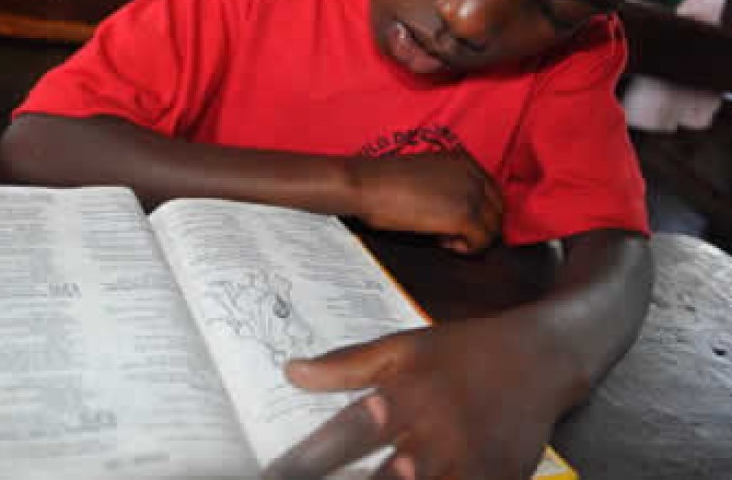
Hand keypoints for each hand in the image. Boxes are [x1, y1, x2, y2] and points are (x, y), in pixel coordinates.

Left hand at [264, 319, 560, 479]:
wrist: (543, 358)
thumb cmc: (463, 351)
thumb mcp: (404, 346)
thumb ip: (347, 364)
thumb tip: (290, 372)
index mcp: (408, 399)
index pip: (346, 438)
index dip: (304, 463)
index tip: (270, 476)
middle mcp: (437, 440)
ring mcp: (472, 470)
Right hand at [347, 150, 502, 252]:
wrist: (365, 185)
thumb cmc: (382, 182)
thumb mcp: (424, 175)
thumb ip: (447, 187)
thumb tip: (457, 213)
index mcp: (463, 160)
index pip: (491, 193)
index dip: (477, 213)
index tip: (455, 223)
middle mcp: (473, 173)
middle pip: (497, 210)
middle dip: (478, 227)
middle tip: (451, 234)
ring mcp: (470, 193)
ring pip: (492, 228)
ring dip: (471, 239)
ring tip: (443, 238)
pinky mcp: (464, 215)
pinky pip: (481, 242)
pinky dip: (465, 248)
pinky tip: (442, 242)